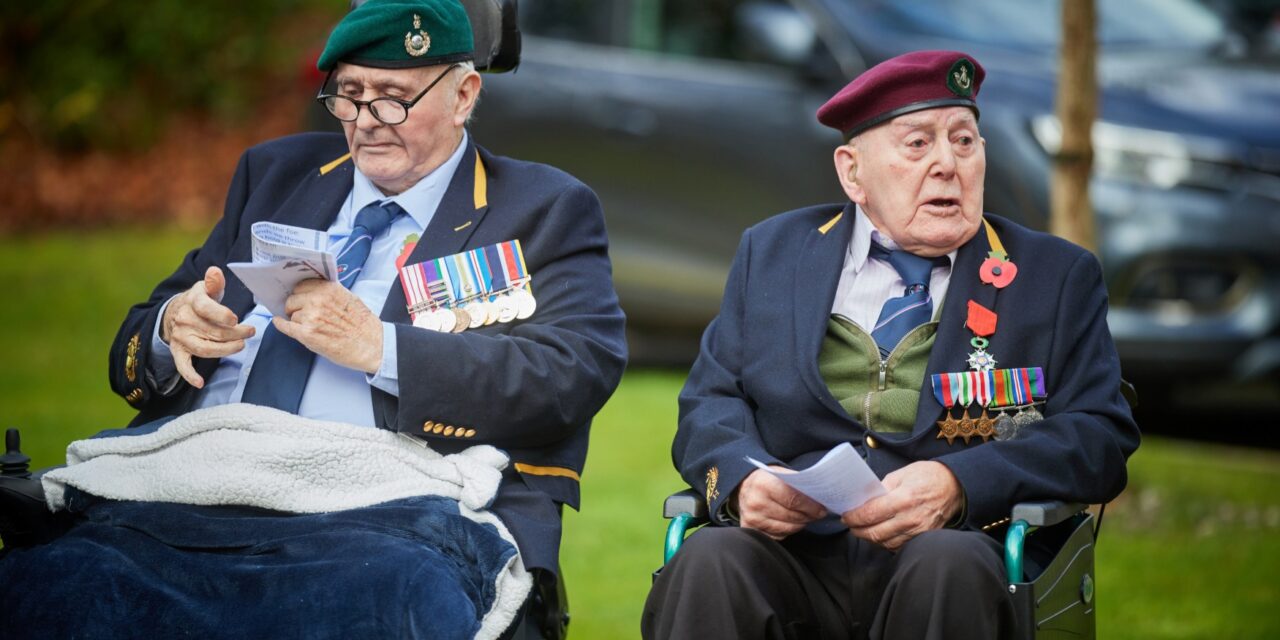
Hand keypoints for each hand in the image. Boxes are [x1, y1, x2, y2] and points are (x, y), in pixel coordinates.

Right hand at [162, 266, 254, 388]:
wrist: (174, 313)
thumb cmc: (199, 300)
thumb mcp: (206, 288)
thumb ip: (214, 282)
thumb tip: (216, 271)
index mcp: (192, 302)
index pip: (205, 308)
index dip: (221, 314)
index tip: (236, 319)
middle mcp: (185, 320)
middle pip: (212, 331)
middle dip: (235, 333)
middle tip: (251, 332)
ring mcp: (181, 337)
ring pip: (204, 348)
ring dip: (225, 350)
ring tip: (241, 346)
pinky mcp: (179, 351)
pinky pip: (182, 365)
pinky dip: (189, 375)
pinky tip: (200, 383)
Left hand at [273, 279, 382, 372]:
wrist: (372, 345)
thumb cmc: (363, 325)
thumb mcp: (349, 298)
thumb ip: (330, 293)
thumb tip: (313, 293)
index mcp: (329, 289)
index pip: (301, 286)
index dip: (301, 294)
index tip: (301, 298)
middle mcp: (317, 300)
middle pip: (292, 300)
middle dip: (295, 307)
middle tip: (302, 314)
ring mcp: (311, 317)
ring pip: (292, 315)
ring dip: (297, 320)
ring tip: (312, 327)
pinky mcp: (307, 334)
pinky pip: (286, 327)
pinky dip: (280, 325)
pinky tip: (279, 323)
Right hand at [737, 467, 827, 539]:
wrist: (742, 486)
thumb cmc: (766, 479)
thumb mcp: (779, 473)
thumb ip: (797, 483)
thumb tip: (819, 495)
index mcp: (764, 484)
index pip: (793, 499)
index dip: (811, 506)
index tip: (822, 509)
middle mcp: (756, 502)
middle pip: (792, 516)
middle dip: (809, 516)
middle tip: (818, 514)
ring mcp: (752, 518)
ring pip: (787, 528)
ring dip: (801, 524)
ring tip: (806, 517)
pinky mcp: (751, 529)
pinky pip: (778, 536)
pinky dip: (788, 530)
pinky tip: (791, 522)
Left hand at [842, 461, 962, 550]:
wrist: (956, 486)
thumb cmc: (928, 476)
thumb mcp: (902, 473)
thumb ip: (882, 487)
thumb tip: (864, 499)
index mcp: (904, 499)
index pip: (870, 514)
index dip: (853, 517)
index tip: (845, 516)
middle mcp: (911, 518)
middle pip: (875, 533)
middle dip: (858, 530)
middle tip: (850, 525)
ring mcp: (919, 531)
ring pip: (886, 543)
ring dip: (871, 538)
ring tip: (863, 530)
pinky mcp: (924, 538)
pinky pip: (900, 546)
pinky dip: (886, 543)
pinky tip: (880, 535)